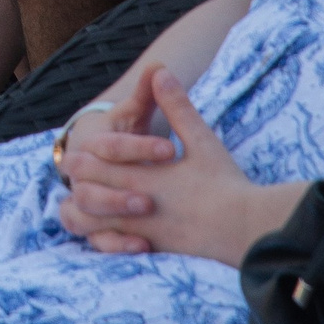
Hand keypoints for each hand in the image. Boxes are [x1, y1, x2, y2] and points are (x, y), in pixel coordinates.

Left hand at [58, 66, 284, 265]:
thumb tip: (159, 71)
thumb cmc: (226, 184)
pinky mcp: (156, 253)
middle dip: (79, 180)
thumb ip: (176, 107)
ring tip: (85, 201)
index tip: (81, 148)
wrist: (248, 230)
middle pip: (88, 195)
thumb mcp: (202, 139)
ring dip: (86, 213)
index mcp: (145, 177)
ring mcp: (145, 234)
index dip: (85, 155)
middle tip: (75, 171)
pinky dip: (105, 241)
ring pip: (95, 227)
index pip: (96, 165)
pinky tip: (108, 232)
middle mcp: (138, 208)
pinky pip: (116, 251)